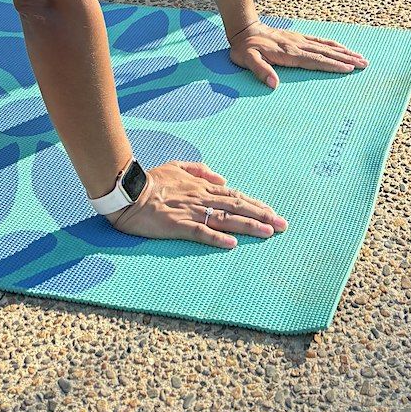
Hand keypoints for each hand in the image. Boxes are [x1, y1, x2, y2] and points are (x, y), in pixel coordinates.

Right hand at [110, 160, 285, 249]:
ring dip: (249, 226)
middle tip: (283, 225)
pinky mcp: (177, 225)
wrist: (127, 189)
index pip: (235, 196)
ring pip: (226, 219)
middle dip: (262, 216)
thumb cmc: (150, 180)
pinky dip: (217, 239)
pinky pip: (201, 232)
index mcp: (201, 186)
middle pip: (237, 207)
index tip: (272, 213)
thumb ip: (200, 170)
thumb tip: (222, 178)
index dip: (255, 205)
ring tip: (269, 233)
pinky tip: (233, 245)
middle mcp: (201, 198)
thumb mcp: (177, 166)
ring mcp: (191, 211)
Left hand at [229, 24, 368, 88]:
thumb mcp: (247, 60)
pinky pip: (319, 40)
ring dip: (344, 51)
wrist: (244, 29)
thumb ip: (260, 71)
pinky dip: (333, 44)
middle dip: (346, 58)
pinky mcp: (298, 37)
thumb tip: (274, 84)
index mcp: (289, 54)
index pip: (315, 60)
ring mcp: (300, 40)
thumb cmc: (245, 49)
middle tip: (364, 63)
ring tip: (360, 56)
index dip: (332, 65)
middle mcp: (298, 45)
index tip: (348, 68)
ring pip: (326, 46)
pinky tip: (342, 47)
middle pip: (326, 52)